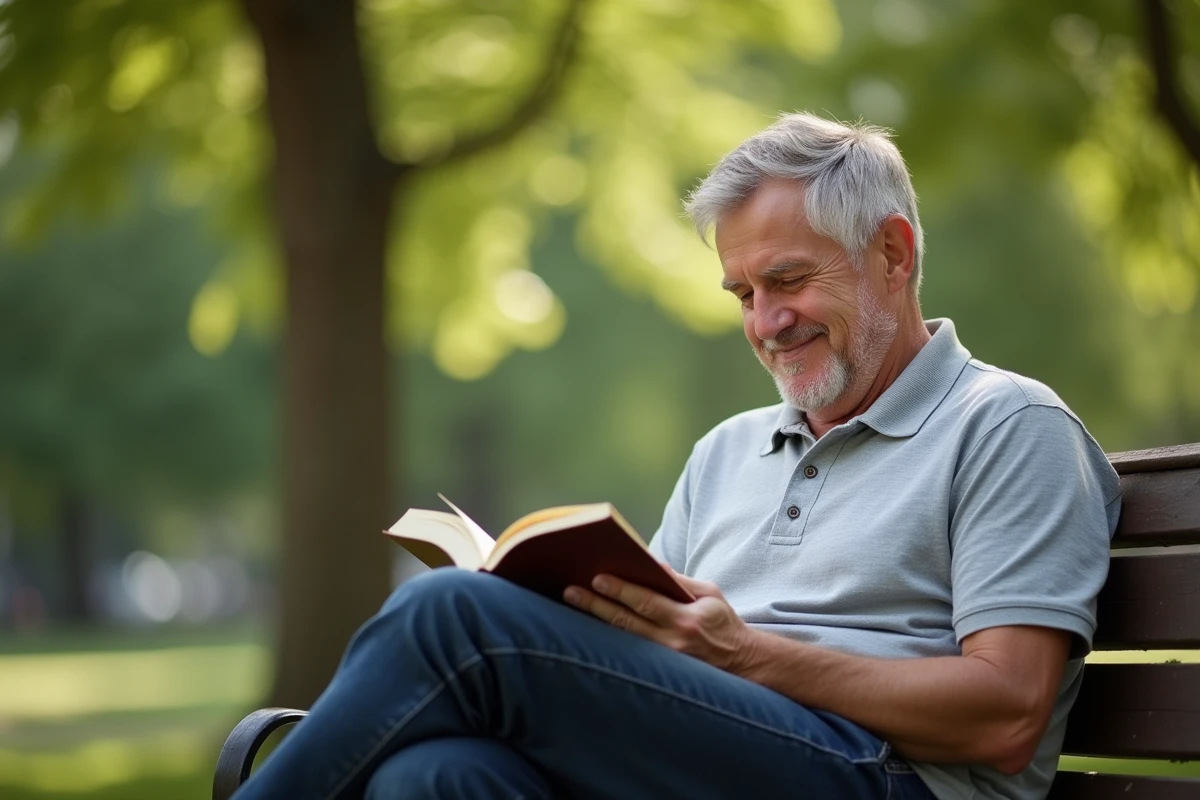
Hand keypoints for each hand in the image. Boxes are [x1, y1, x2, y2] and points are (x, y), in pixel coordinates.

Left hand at [563, 567, 759, 674]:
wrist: (743, 663)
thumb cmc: (723, 622)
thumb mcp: (709, 594)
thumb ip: (679, 581)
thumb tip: (650, 563)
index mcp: (687, 619)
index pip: (646, 602)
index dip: (620, 590)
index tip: (597, 579)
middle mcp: (673, 642)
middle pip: (627, 622)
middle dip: (596, 606)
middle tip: (570, 592)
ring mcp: (665, 661)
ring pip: (623, 639)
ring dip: (596, 622)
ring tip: (574, 605)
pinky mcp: (660, 672)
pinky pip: (629, 652)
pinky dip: (610, 638)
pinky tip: (592, 626)